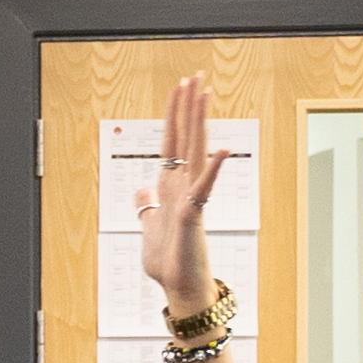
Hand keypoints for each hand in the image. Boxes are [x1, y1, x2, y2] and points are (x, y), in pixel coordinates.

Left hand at [143, 74, 231, 302]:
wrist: (178, 286)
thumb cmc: (167, 261)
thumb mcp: (148, 226)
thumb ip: (146, 205)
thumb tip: (140, 188)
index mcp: (171, 186)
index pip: (172, 142)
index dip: (174, 114)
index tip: (180, 88)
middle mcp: (183, 186)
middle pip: (186, 138)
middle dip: (189, 107)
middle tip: (196, 76)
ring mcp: (191, 198)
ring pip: (196, 152)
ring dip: (200, 123)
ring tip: (205, 94)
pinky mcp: (194, 215)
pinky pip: (205, 188)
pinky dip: (213, 169)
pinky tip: (222, 150)